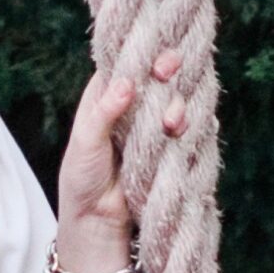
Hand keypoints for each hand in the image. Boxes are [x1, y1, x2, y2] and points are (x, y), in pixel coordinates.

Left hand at [57, 49, 184, 261]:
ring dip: (176, 104)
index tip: (152, 58)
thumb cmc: (82, 177)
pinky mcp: (168, 145)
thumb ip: (105, 112)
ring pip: (174, 98)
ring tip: (171, 123)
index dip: (141, 52)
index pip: (126, 61)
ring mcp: (151, 123)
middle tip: (166, 71)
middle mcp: (131, 103)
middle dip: (166, 68)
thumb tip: (127, 84)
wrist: (98, 220)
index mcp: (105, 94)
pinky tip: (184, 130)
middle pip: (155, 74)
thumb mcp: (86, 142)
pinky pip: (188, 127)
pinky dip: (191, 125)